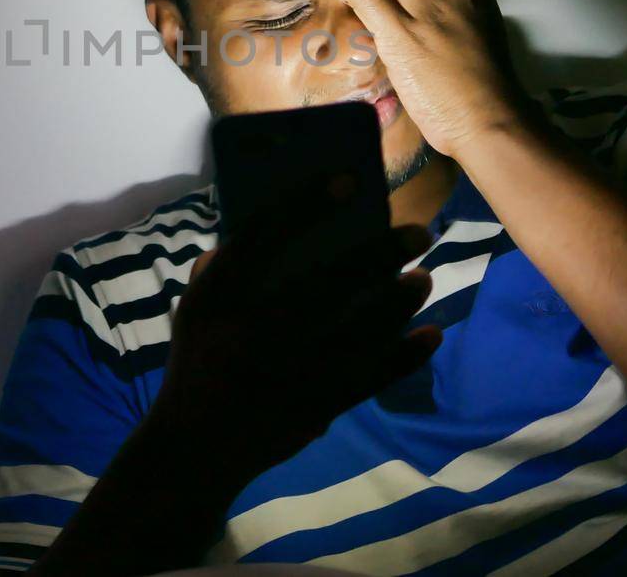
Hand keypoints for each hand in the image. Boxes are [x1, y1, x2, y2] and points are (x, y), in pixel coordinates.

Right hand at [149, 201, 440, 488]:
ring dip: (398, 301)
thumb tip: (278, 222)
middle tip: (418, 232)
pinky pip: (368, 377)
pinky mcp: (312, 407)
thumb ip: (225, 265)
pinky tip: (431, 334)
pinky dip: (404, 356)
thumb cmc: (201, 361)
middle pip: (324, 279)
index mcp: (218, 296)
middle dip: (378, 252)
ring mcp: (285, 372)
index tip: (349, 180)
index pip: (262, 234)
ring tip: (423, 279)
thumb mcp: (195, 308)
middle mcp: (252, 329)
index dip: (306, 202)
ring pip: (356, 329)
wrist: (196, 446)